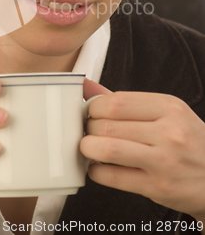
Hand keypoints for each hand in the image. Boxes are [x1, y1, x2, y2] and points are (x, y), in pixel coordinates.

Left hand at [81, 84, 204, 220]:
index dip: (94, 107)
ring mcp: (164, 161)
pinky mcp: (157, 187)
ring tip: (90, 147)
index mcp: (169, 107)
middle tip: (89, 130)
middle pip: (108, 125)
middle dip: (89, 127)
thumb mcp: (166, 112)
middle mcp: (169, 132)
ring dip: (89, 148)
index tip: (92, 111)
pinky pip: (112, 177)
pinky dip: (96, 171)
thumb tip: (87, 87)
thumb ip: (126, 101)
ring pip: (107, 150)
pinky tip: (98, 167)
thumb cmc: (187, 141)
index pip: (116, 102)